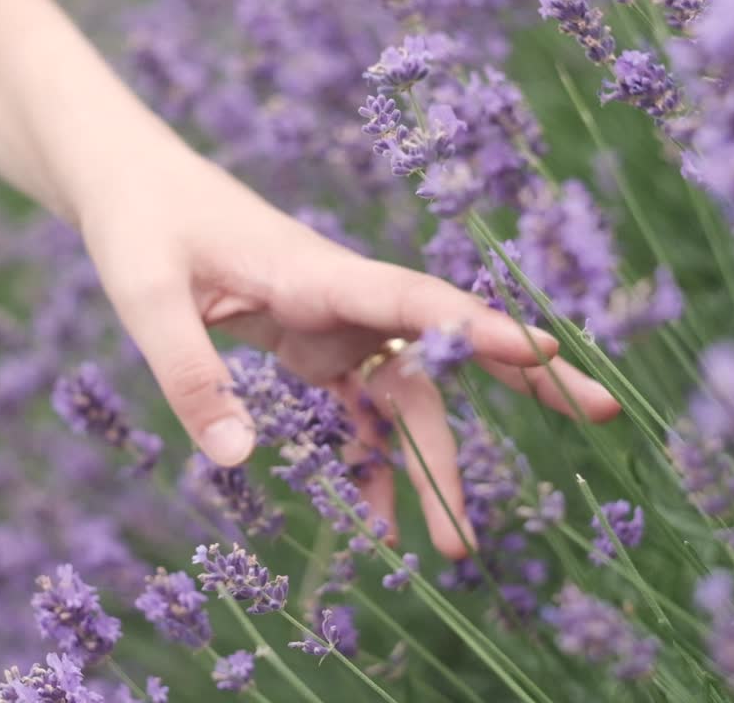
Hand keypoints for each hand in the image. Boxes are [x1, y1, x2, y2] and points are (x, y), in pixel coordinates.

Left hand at [79, 146, 620, 559]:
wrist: (130, 187)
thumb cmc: (139, 226)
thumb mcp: (145, 297)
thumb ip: (189, 374)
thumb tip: (238, 460)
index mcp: (313, 271)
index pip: (410, 296)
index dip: (476, 326)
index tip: (542, 351)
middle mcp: (341, 298)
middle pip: (446, 339)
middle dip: (524, 378)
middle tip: (603, 414)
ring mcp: (331, 323)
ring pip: (407, 393)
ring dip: (433, 463)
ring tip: (453, 547)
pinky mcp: (311, 345)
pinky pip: (356, 411)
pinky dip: (370, 464)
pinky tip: (375, 523)